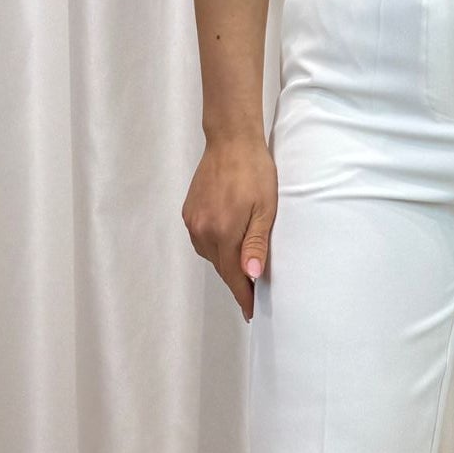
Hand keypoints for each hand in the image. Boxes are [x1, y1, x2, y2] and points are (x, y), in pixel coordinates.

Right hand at [184, 131, 277, 321]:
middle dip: (236, 282)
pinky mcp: (188, 212)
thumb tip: (251, 276)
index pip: (233, 276)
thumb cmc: (255, 172)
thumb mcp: (265, 209)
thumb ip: (256, 244)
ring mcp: (192, 221)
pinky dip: (215, 247)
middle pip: (220, 267)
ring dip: (225, 263)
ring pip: (210, 255)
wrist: (231, 141)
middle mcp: (202, 230)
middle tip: (252, 294)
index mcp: (223, 232)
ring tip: (242, 268)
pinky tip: (227, 243)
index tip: (250, 312)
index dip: (243, 296)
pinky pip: (202, 240)